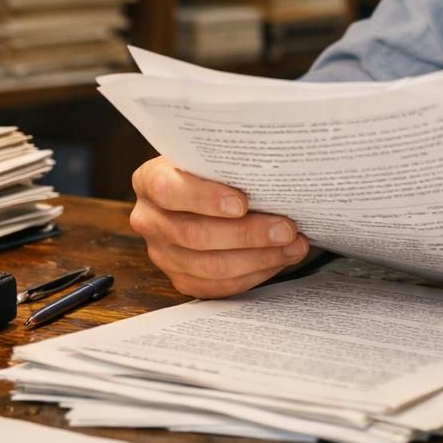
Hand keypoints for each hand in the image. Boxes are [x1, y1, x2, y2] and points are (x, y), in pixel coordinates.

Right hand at [129, 156, 311, 297]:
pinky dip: (253, 274)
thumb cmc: (214, 169)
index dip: (205, 198)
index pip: (169, 190)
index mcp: (149, 180)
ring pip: (208, 266)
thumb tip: (277, 178)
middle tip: (286, 229)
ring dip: (258, 258)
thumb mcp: (214, 157)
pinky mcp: (180, 277)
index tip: (242, 203)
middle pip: (194, 234)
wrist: (203, 189)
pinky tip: (279, 260)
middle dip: (247, 234)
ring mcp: (161, 253)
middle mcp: (149, 219)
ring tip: (293, 246)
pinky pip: (216, 286)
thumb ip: (231, 164)